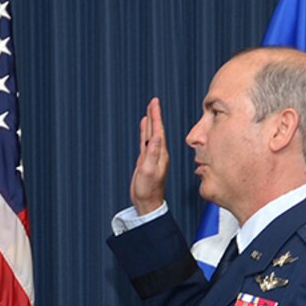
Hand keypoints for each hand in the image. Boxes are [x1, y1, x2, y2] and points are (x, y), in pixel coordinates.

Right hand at [130, 96, 167, 215]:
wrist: (147, 203)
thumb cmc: (148, 190)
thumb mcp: (149, 170)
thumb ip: (153, 153)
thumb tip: (156, 136)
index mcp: (160, 154)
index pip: (158, 130)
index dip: (156, 116)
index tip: (154, 103)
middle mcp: (158, 153)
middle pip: (156, 129)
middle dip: (154, 115)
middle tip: (153, 102)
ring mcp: (152, 157)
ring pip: (151, 134)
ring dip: (150, 122)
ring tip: (149, 111)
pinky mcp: (146, 161)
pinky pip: (146, 142)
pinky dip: (145, 133)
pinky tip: (144, 128)